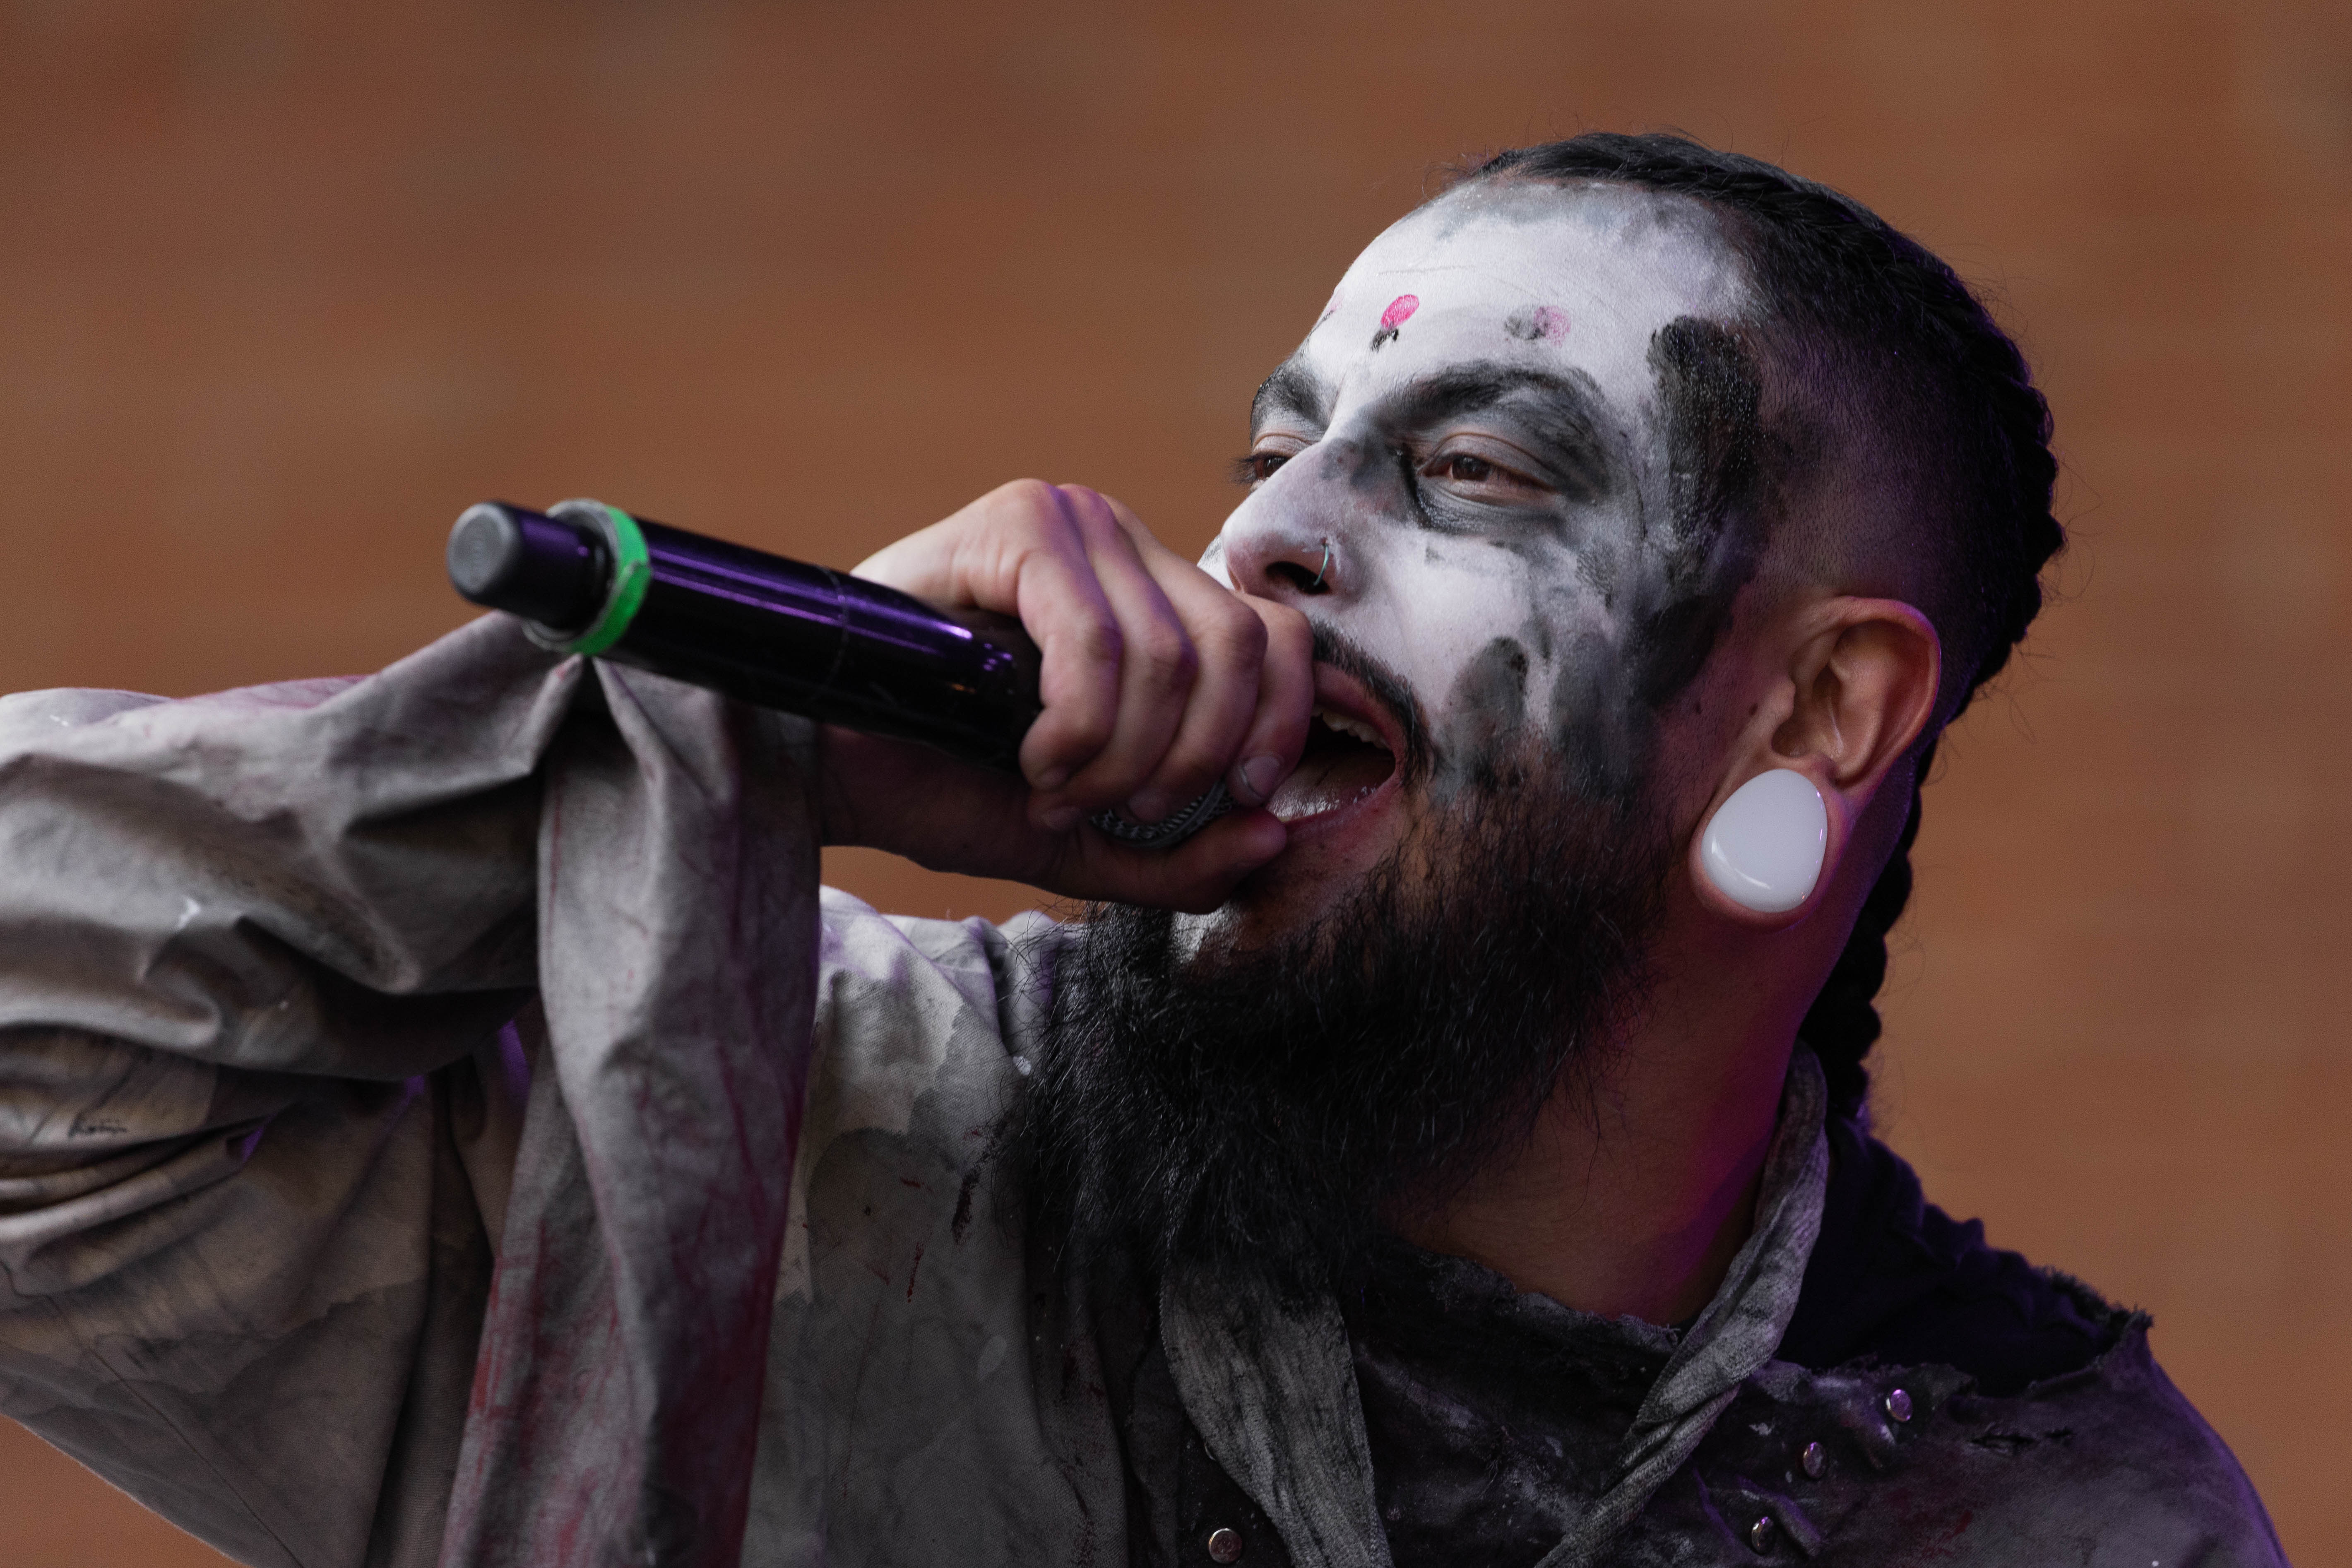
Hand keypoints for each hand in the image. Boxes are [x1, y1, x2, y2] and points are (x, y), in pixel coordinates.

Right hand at [815, 480, 1312, 911]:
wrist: (832, 769)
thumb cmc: (950, 787)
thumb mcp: (1091, 843)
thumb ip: (1185, 858)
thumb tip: (1276, 840)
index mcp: (1156, 595)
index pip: (1279, 637)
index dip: (1276, 727)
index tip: (1231, 800)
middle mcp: (1124, 542)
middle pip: (1239, 646)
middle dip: (1188, 759)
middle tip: (1112, 805)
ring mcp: (1072, 522)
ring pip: (1169, 654)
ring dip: (1119, 755)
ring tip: (1055, 787)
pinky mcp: (1018, 526)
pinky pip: (1097, 642)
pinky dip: (1076, 726)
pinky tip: (1032, 757)